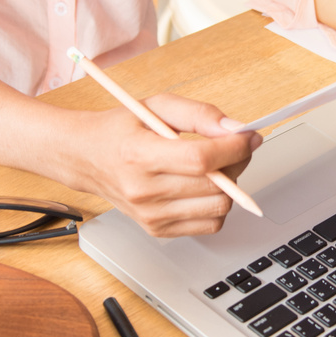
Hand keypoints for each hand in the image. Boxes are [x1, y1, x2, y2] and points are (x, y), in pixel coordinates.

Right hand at [54, 94, 262, 237]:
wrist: (86, 158)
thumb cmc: (119, 130)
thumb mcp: (156, 106)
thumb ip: (199, 114)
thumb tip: (234, 129)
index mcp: (139, 155)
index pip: (200, 160)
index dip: (234, 148)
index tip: (249, 137)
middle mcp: (144, 191)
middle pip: (215, 187)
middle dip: (237, 163)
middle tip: (234, 148)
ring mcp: (150, 215)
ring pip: (218, 209)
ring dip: (229, 187)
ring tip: (216, 168)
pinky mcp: (157, 229)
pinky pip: (209, 225)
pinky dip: (215, 206)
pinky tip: (202, 188)